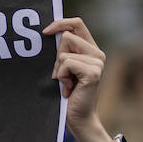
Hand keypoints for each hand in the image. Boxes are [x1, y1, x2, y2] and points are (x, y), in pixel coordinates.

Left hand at [43, 17, 105, 137]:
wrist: (78, 118)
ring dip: (59, 70)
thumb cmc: (68, 94)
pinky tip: (69, 88)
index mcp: (91, 49)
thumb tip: (48, 32)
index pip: (77, 23)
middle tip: (62, 76)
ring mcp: (97, 62)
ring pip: (64, 53)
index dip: (60, 23)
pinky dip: (61, 77)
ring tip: (66, 83)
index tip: (45, 32)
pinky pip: (66, 64)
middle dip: (57, 56)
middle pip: (66, 37)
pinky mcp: (93, 72)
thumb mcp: (64, 68)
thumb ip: (63, 51)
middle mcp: (97, 53)